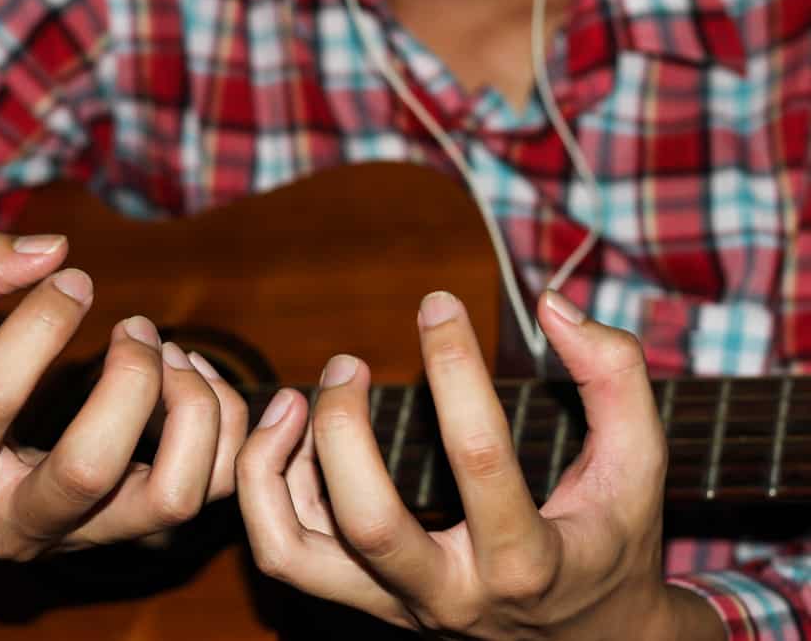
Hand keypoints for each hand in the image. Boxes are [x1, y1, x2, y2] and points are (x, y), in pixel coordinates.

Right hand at [0, 226, 246, 559]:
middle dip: (130, 382)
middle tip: (137, 328)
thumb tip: (54, 250)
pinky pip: (214, 489)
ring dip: (193, 411)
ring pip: (172, 498)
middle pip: (90, 469)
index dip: (38, 326)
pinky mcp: (139, 529)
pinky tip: (195, 375)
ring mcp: (87, 535)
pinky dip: (227, 426)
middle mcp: (17, 523)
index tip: (74, 279)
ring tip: (174, 354)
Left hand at [236, 290, 724, 639]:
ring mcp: (397, 605)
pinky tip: (295, 437)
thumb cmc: (613, 544)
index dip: (455, 367)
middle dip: (342, 428)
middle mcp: (451, 596)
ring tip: (291, 401)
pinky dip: (270, 488)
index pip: (478, 458)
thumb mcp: (639, 465)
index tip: (437, 304)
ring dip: (270, 468)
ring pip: (291, 554)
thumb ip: (616, 377)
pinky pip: (286, 551)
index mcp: (527, 562)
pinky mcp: (364, 602)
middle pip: (365, 522)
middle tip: (347, 363)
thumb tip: (553, 305)